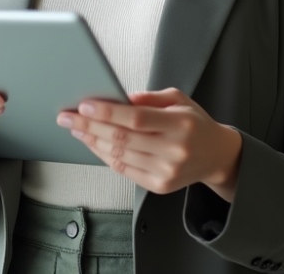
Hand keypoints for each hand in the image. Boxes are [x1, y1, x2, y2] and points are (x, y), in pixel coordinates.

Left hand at [57, 87, 242, 201]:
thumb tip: (118, 98)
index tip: (84, 106)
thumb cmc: (195, 123)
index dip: (107, 112)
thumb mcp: (179, 99)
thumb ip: (149, 98)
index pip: (136, 118)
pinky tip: (93, 144)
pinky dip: (104, 156)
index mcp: (181, 124)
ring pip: (119, 156)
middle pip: (122, 138)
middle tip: (67, 117)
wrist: (216, 155)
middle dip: (89, 126)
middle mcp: (174, 149)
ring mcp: (166, 171)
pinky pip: (124, 170)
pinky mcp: (159, 185)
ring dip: (92, 142)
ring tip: (77, 129)